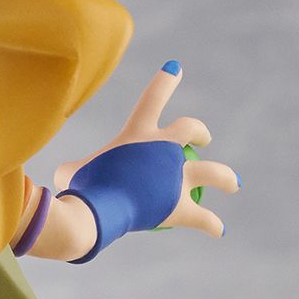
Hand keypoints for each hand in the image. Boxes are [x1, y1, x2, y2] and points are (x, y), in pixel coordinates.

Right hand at [56, 61, 238, 237]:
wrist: (95, 210)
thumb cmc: (79, 187)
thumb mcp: (70, 171)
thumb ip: (76, 169)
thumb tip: (66, 177)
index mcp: (138, 133)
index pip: (152, 98)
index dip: (165, 81)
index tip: (175, 67)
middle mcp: (164, 149)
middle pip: (192, 130)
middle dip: (200, 132)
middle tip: (203, 141)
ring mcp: (176, 177)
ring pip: (214, 173)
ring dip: (226, 177)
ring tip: (233, 183)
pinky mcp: (181, 207)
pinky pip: (203, 217)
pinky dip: (211, 224)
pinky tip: (218, 230)